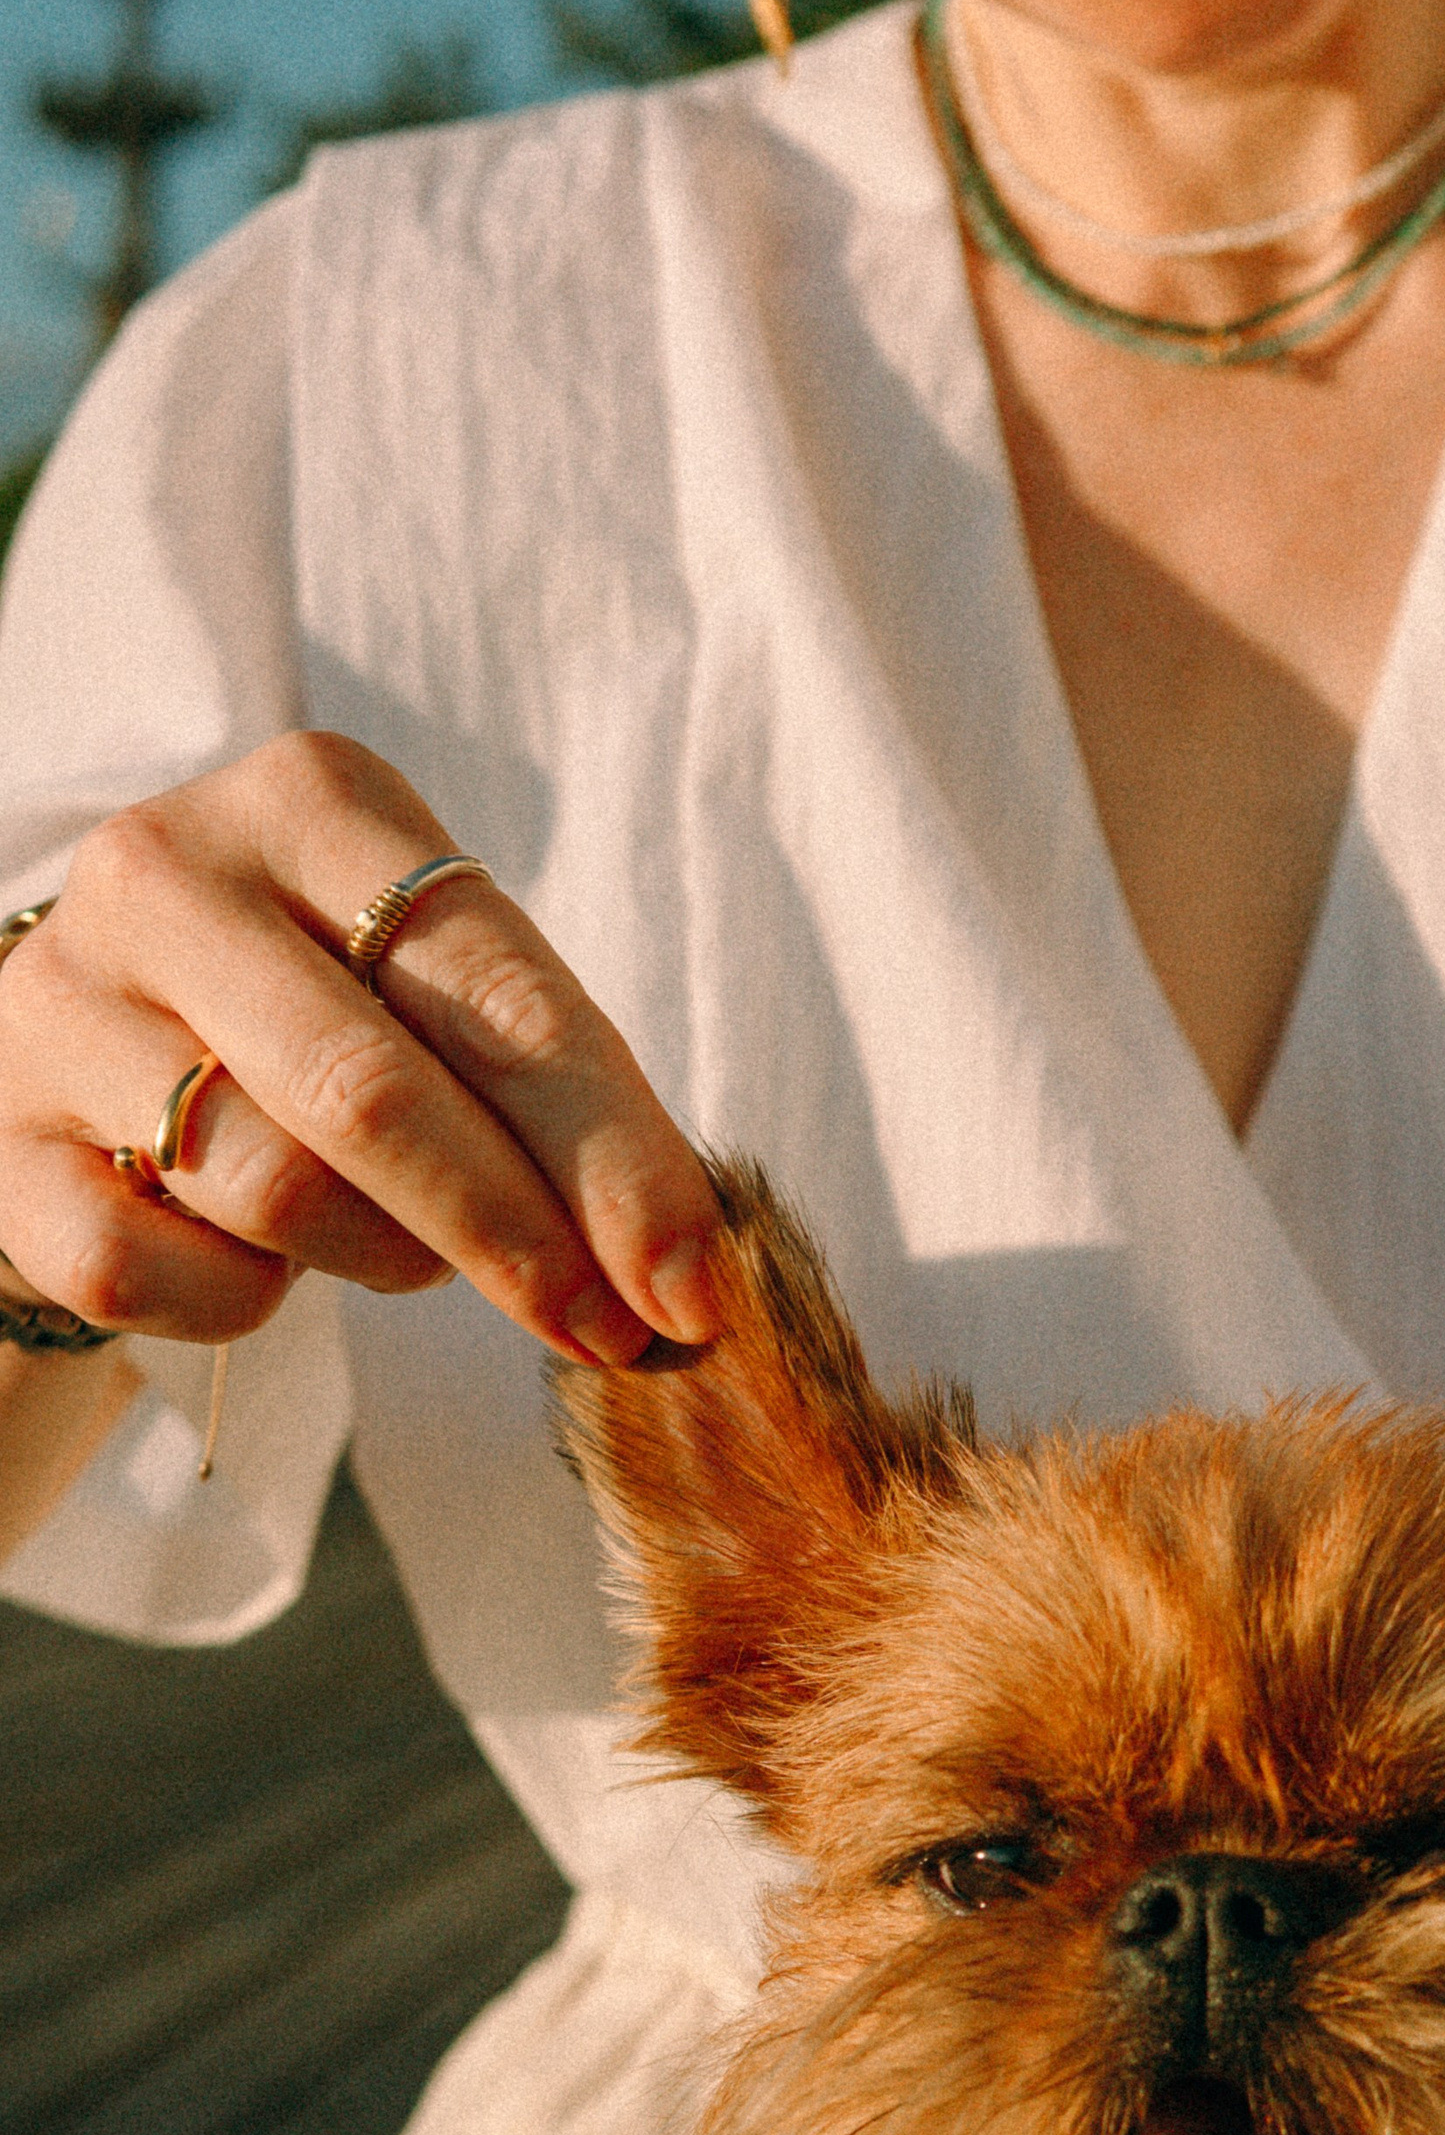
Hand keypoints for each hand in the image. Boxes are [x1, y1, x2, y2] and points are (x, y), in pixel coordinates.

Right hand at [0, 733, 719, 1360]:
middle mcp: (170, 872)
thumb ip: (547, 1087)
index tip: (691, 1285)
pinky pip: (149, 1268)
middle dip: (519, 1239)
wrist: (99, 1032)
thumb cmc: (320, 1006)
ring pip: (272, 1189)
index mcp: (315, 802)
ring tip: (408, 1248)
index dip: (613, 1159)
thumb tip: (682, 1267)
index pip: (500, 996)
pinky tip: (262, 1261)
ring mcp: (60, 1001)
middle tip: (605, 1332)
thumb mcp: (433, 985)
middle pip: (376, 1095)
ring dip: (384, 1258)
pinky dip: (241, 1301)